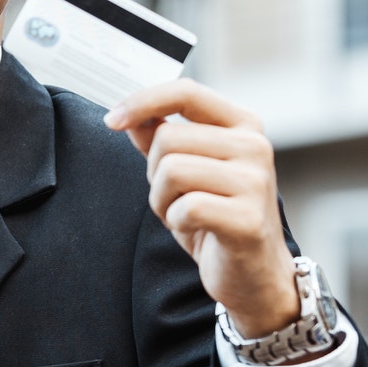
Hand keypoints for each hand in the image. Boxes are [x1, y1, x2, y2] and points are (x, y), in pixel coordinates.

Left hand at [105, 78, 298, 337]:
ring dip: (163, 200)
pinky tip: (197, 230)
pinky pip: (186, 207)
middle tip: (174, 198)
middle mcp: (254, 146)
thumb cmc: (220, 219)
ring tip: (184, 215)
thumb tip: (132, 116)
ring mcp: (255, 181)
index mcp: (243, 125)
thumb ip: (163, 139)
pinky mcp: (247, 218)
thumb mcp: (189, 173)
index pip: (186, 93)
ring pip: (172, 171)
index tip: (112, 120)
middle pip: (168, 139)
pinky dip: (178, 222)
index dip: (143, 101)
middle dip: (154, 174)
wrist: (255, 274)